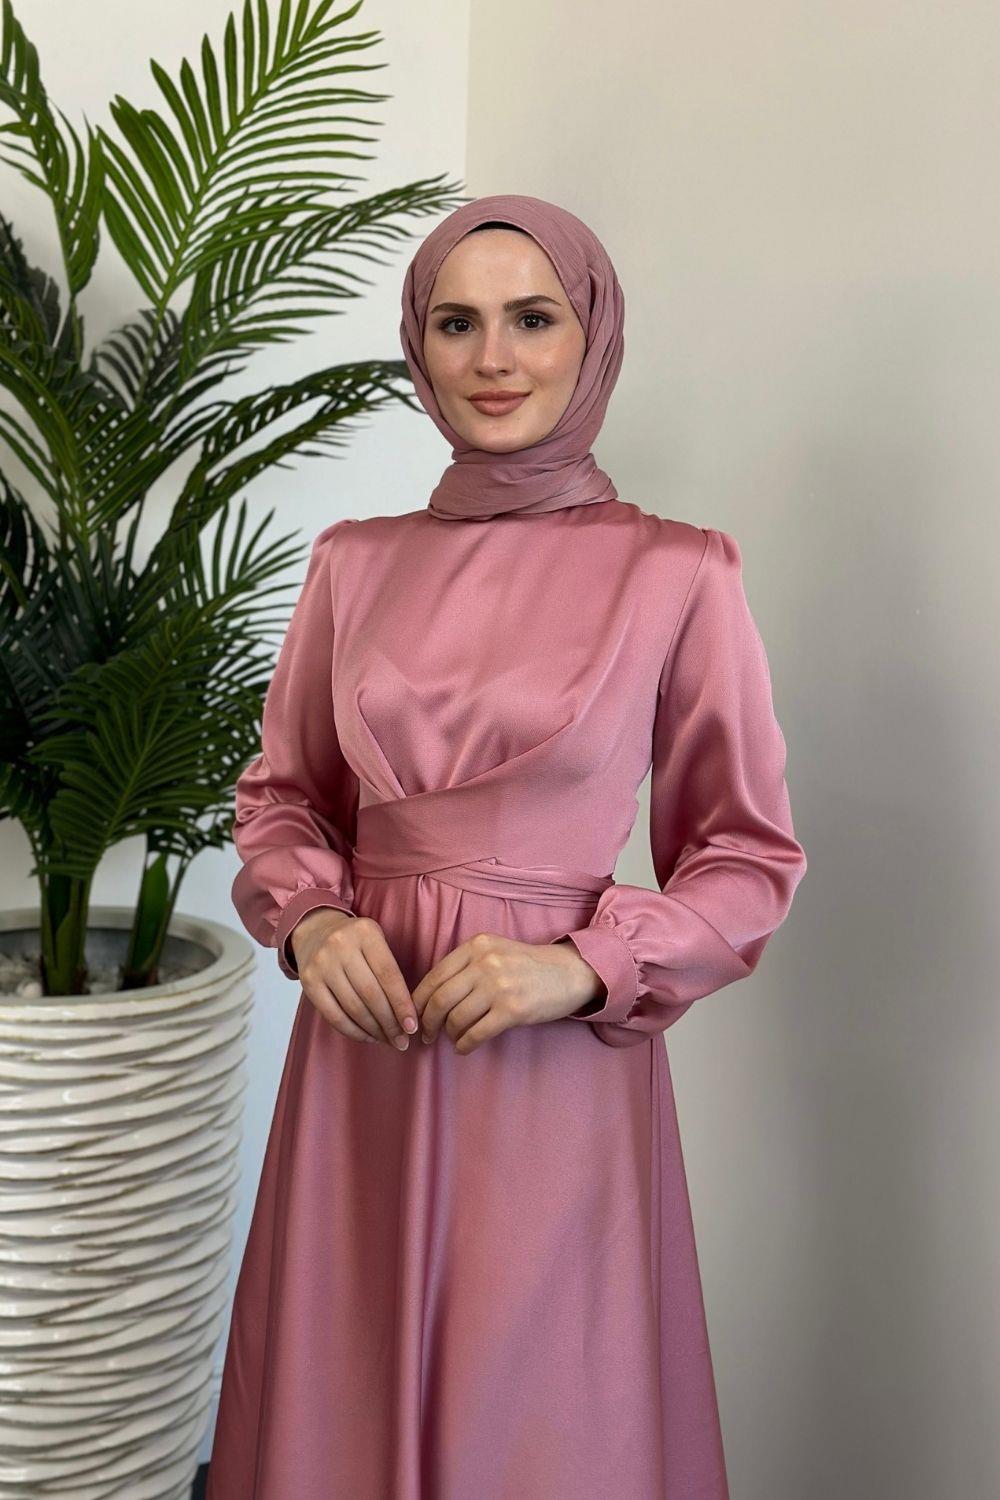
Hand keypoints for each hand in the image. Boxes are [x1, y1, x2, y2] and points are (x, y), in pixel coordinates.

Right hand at [290, 909, 418, 1049]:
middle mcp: (341, 945)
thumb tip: (407, 1015)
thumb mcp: (375, 941)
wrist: (315, 930)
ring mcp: (321, 963)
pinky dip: (352, 1031)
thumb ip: (390, 970)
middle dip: (389, 1023)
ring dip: (373, 1030)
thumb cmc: (354, 941)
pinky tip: (366, 1036)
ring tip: (386, 1040)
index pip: (389, 975)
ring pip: (353, 1007)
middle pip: (371, 994)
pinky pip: (333, 1015)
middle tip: (401, 1040)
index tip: (412, 1026)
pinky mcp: (307, 981)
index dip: (402, 1004)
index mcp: (365, 932)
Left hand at [412, 932, 604, 1054]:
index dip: (419, 1000)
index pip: (434, 976)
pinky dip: (465, 1045)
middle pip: (440, 999)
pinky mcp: (512, 1010)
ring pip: (456, 1018)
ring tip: (451, 1039)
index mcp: (476, 946)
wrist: (569, 973)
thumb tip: (430, 997)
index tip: (415, 1015)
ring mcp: (499, 986)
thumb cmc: (527, 966)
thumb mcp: (494, 951)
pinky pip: (476, 1033)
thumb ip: (465, 966)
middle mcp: (485, 963)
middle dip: (427, 1022)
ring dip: (448, 1034)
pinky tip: (465, 1047)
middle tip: (425, 1035)